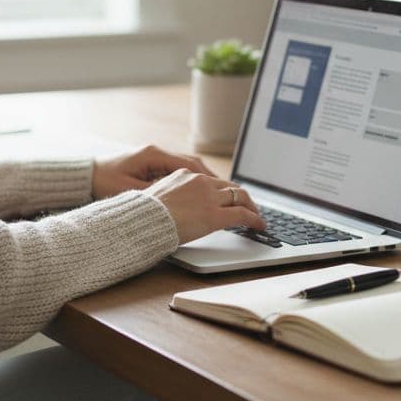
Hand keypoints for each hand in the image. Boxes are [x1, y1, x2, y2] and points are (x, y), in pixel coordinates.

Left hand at [92, 144, 217, 199]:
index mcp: (153, 155)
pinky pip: (178, 171)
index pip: (189, 164)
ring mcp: (155, 157)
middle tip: (229, 193)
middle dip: (212, 179)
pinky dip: (191, 181)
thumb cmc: (104, 183)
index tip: (223, 189)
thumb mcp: (131, 191)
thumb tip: (180, 198)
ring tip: (219, 194)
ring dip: (203, 179)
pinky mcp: (151, 165)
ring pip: (188, 167)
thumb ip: (156, 192)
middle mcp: (157, 153)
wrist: (86, 175)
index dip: (208, 178)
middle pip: (193, 164)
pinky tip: (199, 193)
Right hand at [144, 169, 266, 243]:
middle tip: (249, 207)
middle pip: (230, 186)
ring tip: (256, 217)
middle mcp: (200, 181)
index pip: (211, 180)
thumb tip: (174, 207)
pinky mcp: (215, 215)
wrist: (140, 221)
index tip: (228, 198)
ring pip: (240, 197)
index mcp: (184, 174)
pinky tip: (259, 226)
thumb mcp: (156, 197)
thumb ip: (170, 197)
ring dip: (251, 207)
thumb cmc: (142, 214)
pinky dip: (255, 219)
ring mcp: (209, 197)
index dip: (224, 190)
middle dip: (242, 197)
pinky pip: (243, 215)